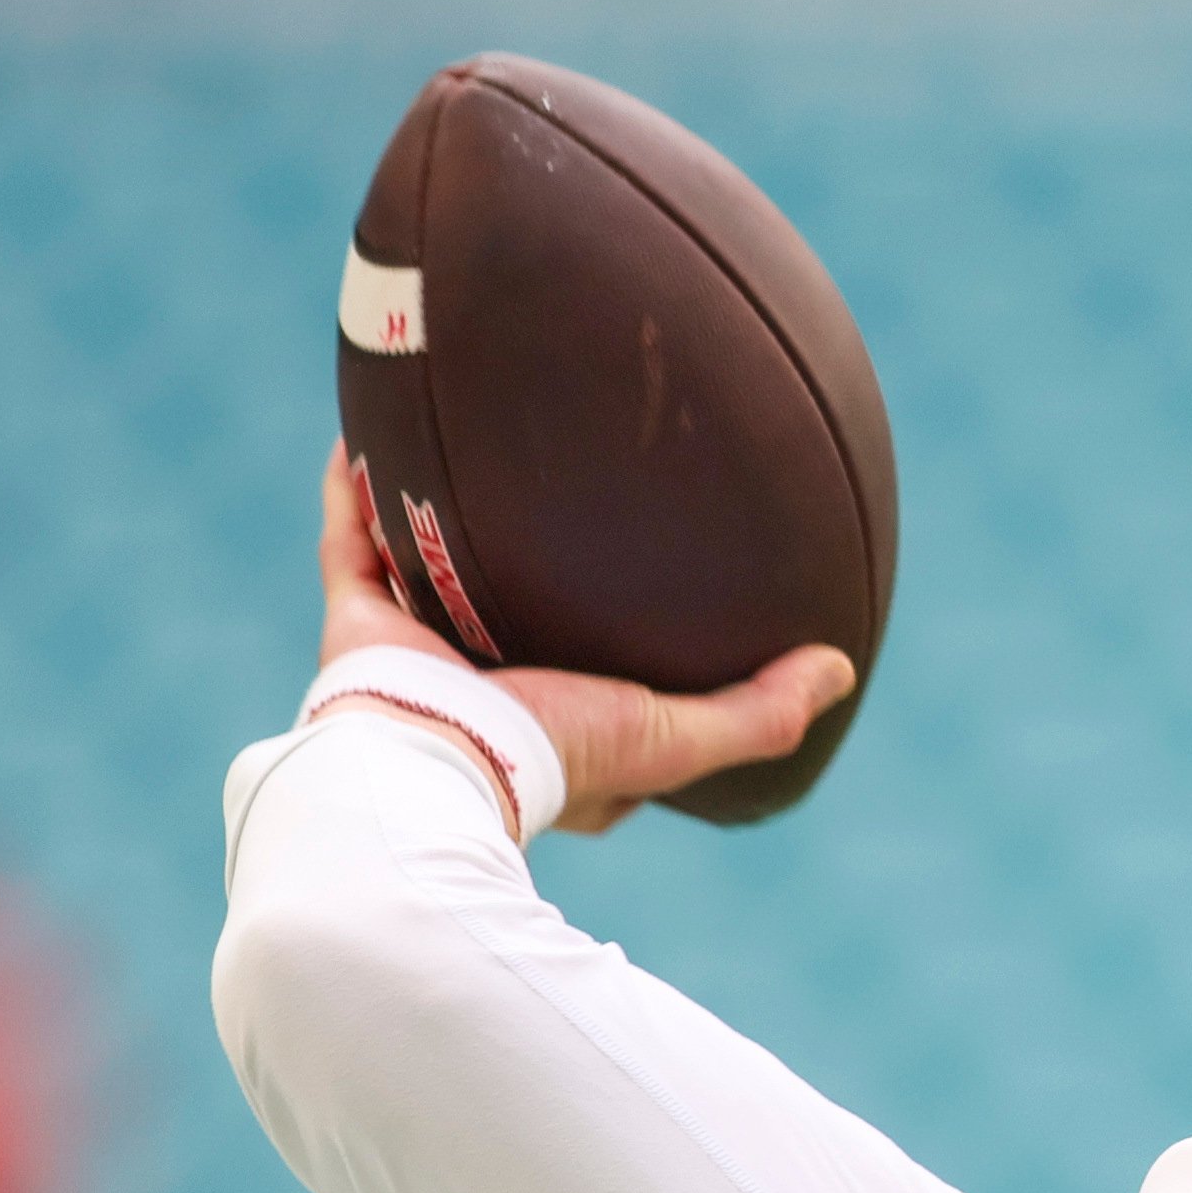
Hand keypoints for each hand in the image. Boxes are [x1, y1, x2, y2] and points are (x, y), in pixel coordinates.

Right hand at [314, 445, 855, 835]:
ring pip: (424, 573)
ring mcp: (414, 654)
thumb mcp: (673, 740)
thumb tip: (839, 668)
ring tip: (462, 450)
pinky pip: (352, 540)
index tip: (647, 602)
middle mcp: (475, 690)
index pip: (594, 690)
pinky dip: (355, 490)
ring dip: (436, 520)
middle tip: (551, 507)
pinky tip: (368, 432)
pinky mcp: (355, 625)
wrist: (431, 760)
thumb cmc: (550, 758)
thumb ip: (759, 712)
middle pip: (502, 618)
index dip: (621, 656)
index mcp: (546, 732)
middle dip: (520, 573)